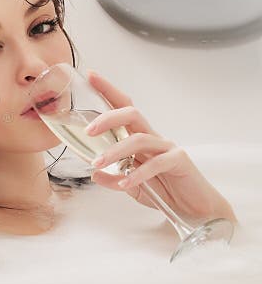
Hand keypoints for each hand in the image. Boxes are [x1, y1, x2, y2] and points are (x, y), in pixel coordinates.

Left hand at [84, 69, 237, 223]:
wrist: (195, 207)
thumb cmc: (164, 191)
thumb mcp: (130, 186)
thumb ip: (113, 178)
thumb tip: (94, 173)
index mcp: (139, 137)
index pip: (122, 108)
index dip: (107, 91)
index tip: (90, 75)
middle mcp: (153, 138)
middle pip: (132, 114)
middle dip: (108, 117)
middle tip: (88, 130)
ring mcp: (167, 147)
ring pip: (139, 139)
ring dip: (115, 151)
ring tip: (98, 163)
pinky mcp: (179, 161)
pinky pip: (155, 163)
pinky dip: (137, 174)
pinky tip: (124, 184)